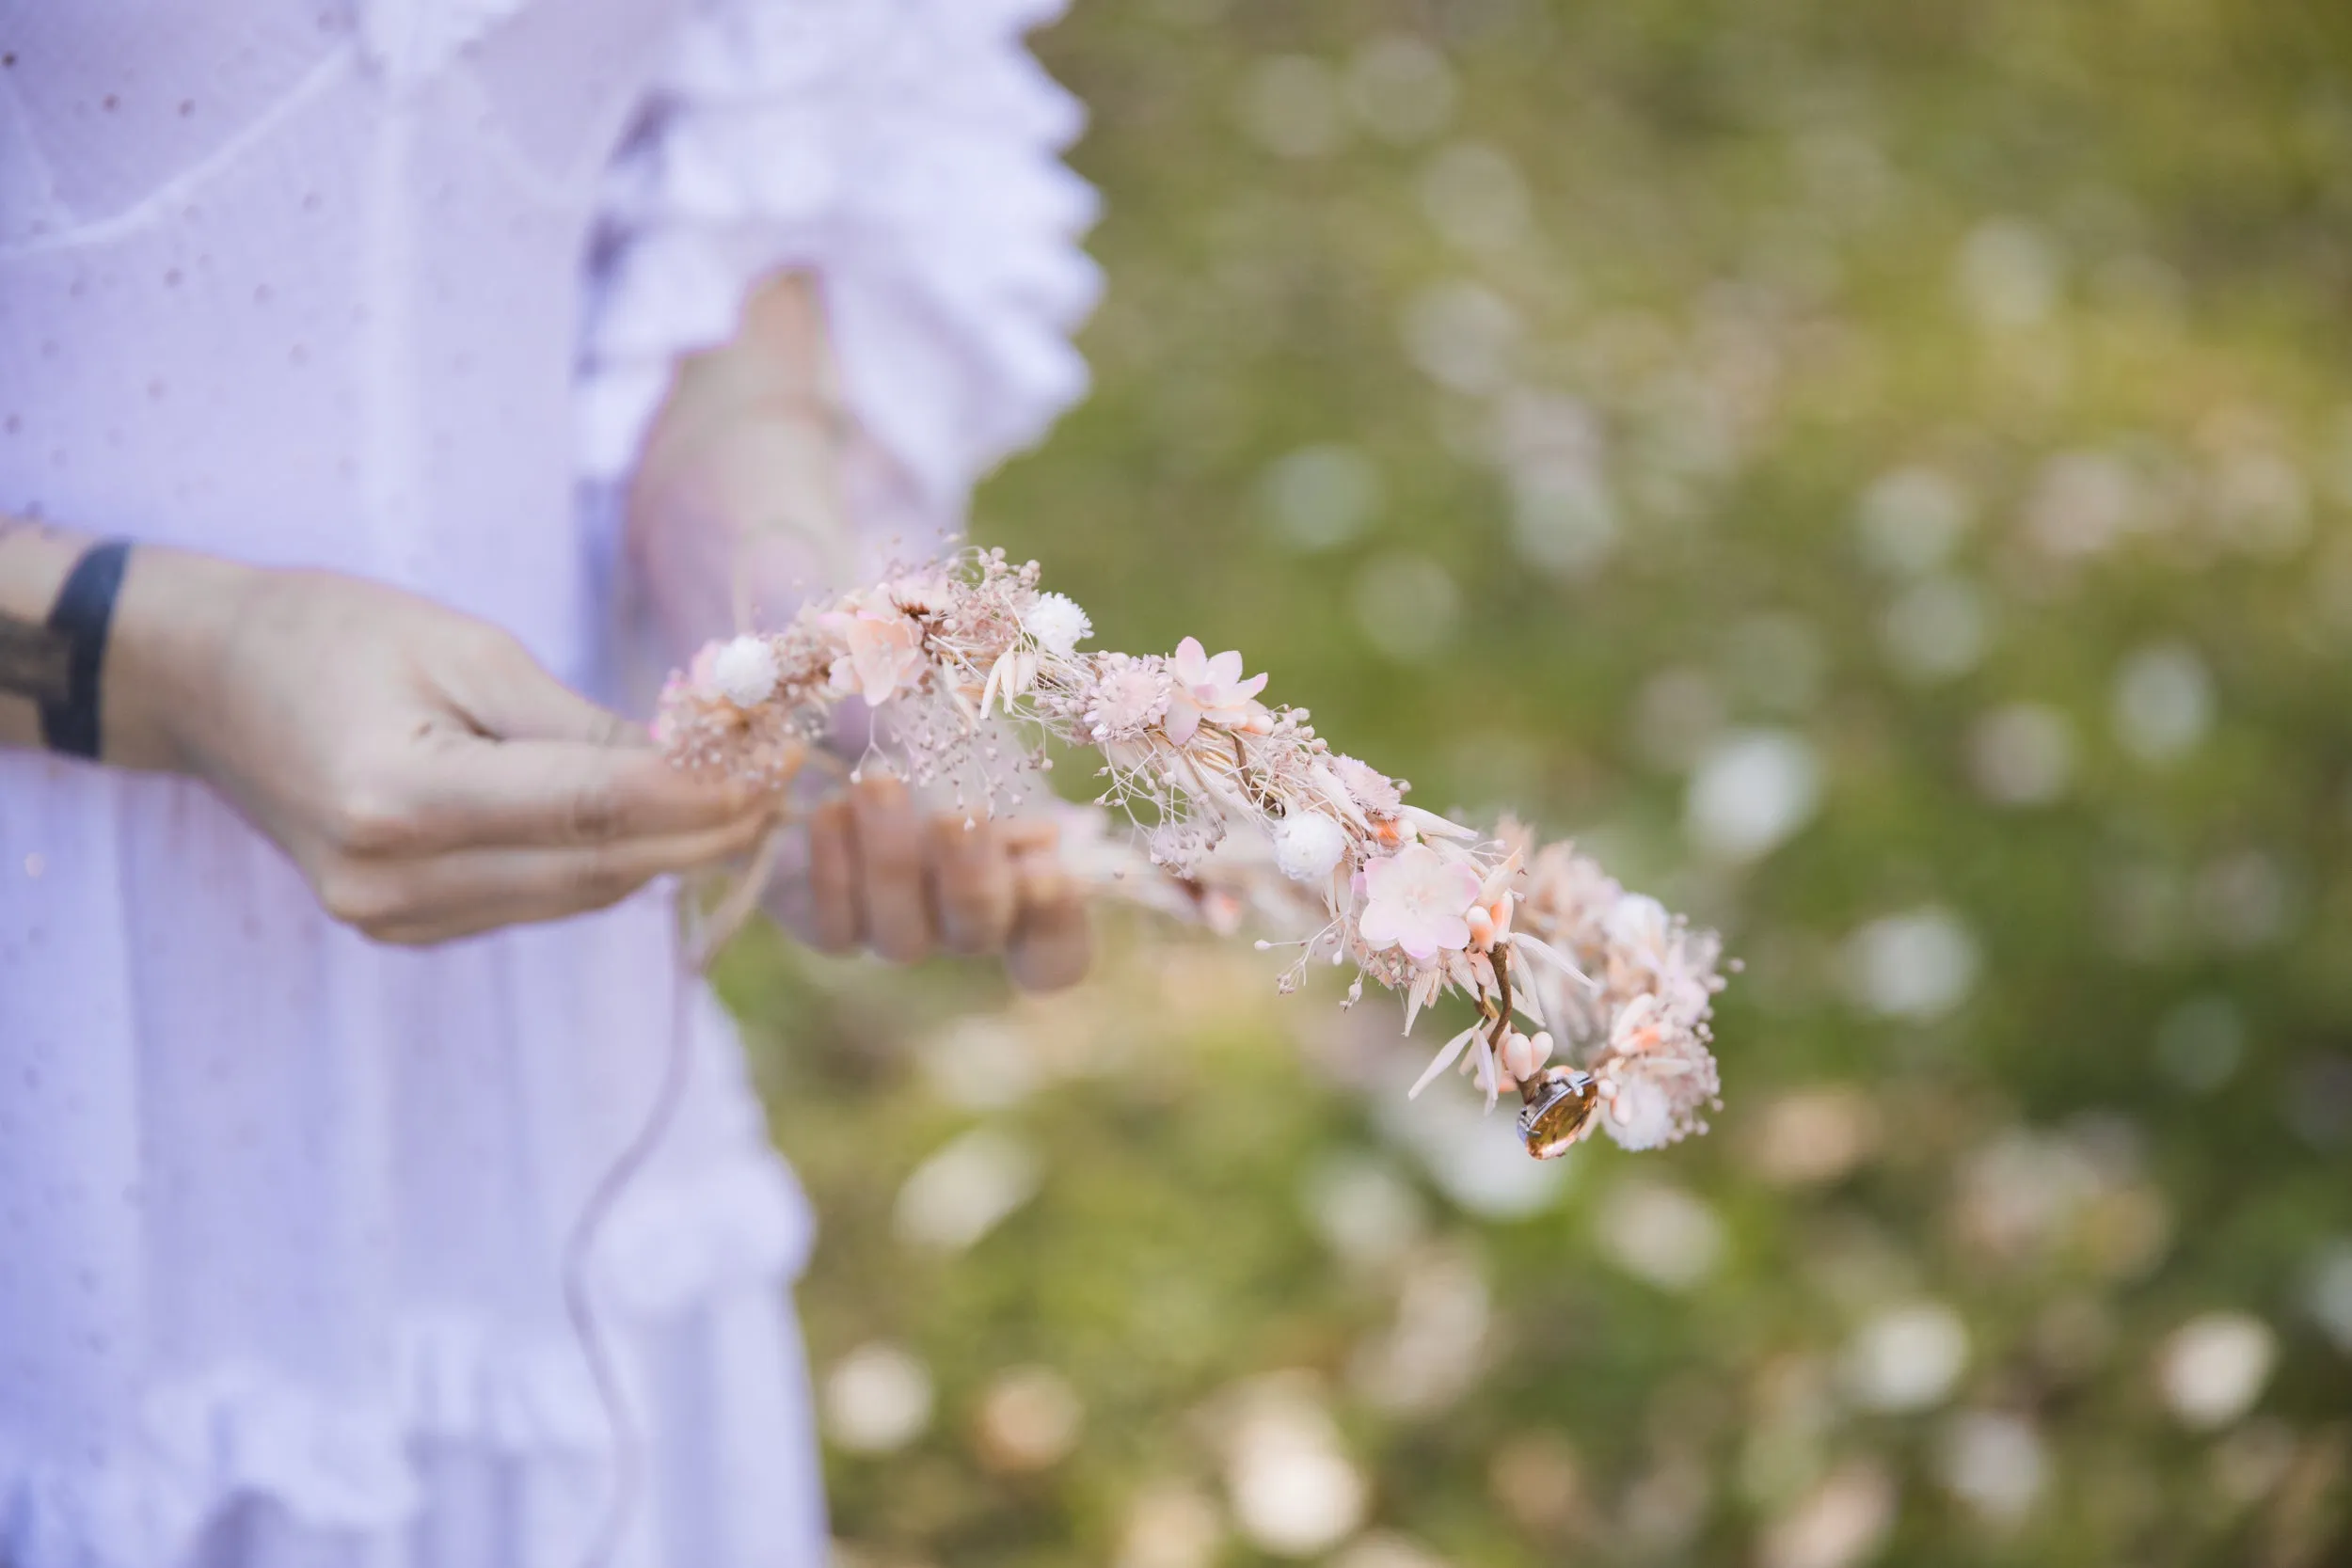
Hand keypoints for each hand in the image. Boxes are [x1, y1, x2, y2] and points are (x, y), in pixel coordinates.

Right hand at [109, 550, 772, 944]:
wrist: (208, 683)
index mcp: (397, 799)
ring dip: (669, 852)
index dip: (703, 792)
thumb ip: (578, 722)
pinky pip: (540, 901)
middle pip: (598, 868)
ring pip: (580, 895)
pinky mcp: (403, 931)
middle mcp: (391, 882)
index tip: (780, 762)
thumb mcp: (466, 647)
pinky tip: (659, 823)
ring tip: (741, 796)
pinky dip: (607, 864)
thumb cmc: (335, 634)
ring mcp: (393, 920)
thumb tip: (700, 762)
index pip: (593, 808)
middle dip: (706, 829)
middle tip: (784, 785)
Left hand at [772, 773, 1090, 991]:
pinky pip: (834, 927)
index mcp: (1017, 901)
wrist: (853, 772)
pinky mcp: (835, 933)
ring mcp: (898, 937)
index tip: (1053, 873)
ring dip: (891, 856)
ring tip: (878, 782)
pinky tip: (832, 807)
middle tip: (955, 817)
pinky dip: (833, 865)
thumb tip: (1039, 837)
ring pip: (901, 935)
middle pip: (977, 933)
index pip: (1053, 952)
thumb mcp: (979, 771)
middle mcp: (960, 931)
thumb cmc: (940, 767)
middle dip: (970, 876)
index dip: (1057, 925)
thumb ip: (1010, 803)